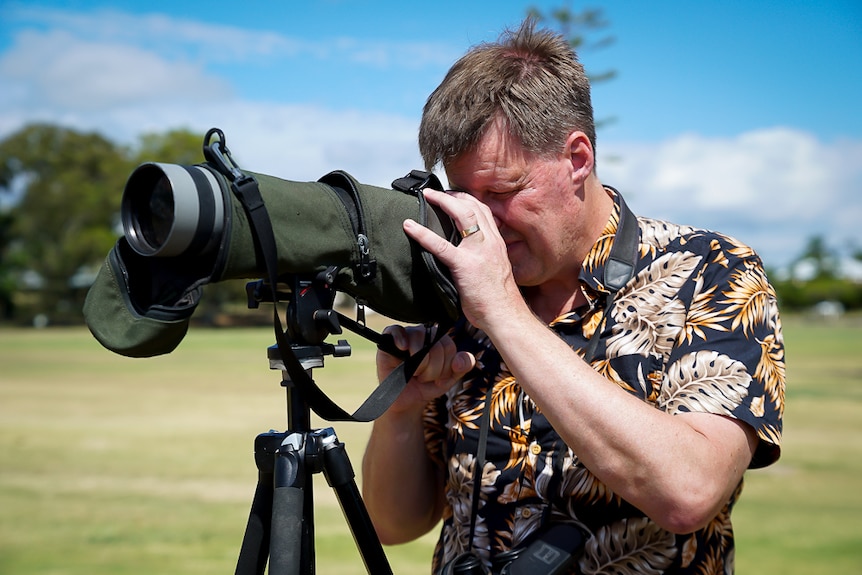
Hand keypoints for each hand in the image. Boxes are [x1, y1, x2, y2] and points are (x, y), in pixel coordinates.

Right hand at [377, 324, 475, 413]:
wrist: (406, 402)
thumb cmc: (426, 386)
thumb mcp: (449, 378)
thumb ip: (462, 366)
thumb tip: (460, 360)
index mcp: (438, 339)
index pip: (448, 346)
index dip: (445, 366)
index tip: (437, 378)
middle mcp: (422, 334)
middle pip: (434, 343)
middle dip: (432, 369)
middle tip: (423, 378)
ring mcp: (405, 336)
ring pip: (419, 337)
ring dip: (419, 362)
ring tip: (414, 373)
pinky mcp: (387, 342)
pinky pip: (394, 331)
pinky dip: (400, 338)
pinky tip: (403, 347)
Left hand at [403, 189, 522, 329]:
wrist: (505, 314)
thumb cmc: (499, 298)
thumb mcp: (495, 269)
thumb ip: (483, 257)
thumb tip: (468, 256)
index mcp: (496, 243)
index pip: (483, 211)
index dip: (467, 200)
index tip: (454, 195)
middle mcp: (489, 242)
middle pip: (472, 207)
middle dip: (452, 195)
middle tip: (435, 192)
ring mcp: (477, 252)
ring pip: (461, 216)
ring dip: (442, 202)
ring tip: (425, 197)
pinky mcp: (464, 265)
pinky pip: (441, 245)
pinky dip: (423, 233)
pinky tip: (410, 226)